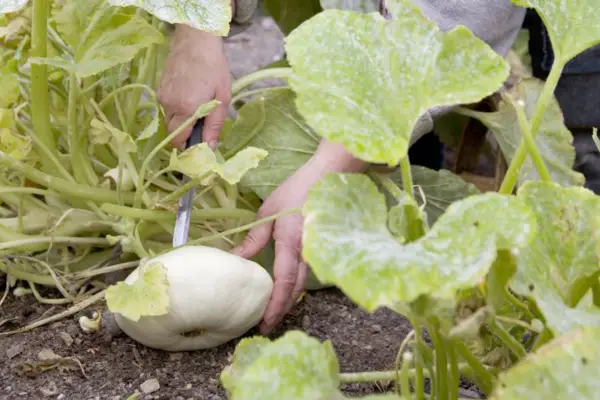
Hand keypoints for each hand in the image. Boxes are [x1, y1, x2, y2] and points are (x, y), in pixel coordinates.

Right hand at [157, 24, 230, 149]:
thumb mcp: (222, 98)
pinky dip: (177, 109)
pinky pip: (167, 108)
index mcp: (187, 109)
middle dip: (184, 135)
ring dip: (181, 121)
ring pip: (169, 120)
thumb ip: (214, 126)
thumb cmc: (214, 68)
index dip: (187, 148)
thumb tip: (210, 148)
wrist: (195, 40)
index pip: (178, 140)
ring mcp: (162, 96)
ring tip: (197, 107)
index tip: (198, 148)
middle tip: (201, 128)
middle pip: (172, 132)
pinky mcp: (159, 89)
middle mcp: (170, 105)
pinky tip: (189, 97)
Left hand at [233, 140, 367, 333]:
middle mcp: (307, 253)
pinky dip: (295, 287)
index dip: (274, 306)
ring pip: (302, 284)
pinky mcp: (319, 248)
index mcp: (292, 243)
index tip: (263, 323)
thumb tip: (237, 259)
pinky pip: (307, 273)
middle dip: (280, 310)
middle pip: (294, 290)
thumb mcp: (269, 211)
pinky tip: (285, 290)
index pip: (283, 283)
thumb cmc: (296, 190)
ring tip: (272, 311)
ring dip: (288, 300)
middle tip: (265, 324)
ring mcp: (316, 251)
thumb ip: (255, 237)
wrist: (329, 178)